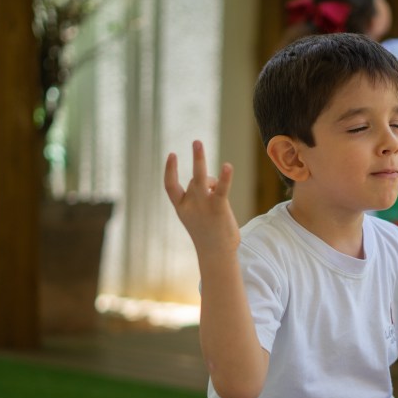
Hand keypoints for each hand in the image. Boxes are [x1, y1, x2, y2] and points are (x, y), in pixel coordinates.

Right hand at [164, 140, 239, 255]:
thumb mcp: (200, 218)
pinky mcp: (218, 208)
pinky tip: (228, 166)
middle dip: (196, 159)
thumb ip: (204, 199)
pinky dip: (225, 177)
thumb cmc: (210, 237)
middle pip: (194, 179)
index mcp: (182, 209)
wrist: (215, 256)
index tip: (171, 155)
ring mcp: (203, 205)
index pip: (170, 187)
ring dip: (202, 162)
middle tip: (197, 141)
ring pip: (204, 179)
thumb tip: (214, 185)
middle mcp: (191, 205)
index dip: (169, 170)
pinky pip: (222, 189)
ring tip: (198, 143)